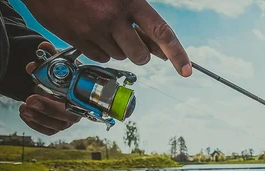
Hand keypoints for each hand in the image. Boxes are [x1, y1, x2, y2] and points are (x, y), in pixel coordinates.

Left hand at [19, 42, 80, 135]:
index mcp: (81, 95)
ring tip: (24, 108)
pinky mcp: (58, 126)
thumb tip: (44, 47)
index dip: (59, 100)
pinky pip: (49, 131)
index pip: (76, 103)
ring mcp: (68, 120)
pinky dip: (36, 124)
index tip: (40, 92)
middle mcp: (78, 109)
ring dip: (39, 118)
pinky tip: (25, 114)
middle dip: (47, 109)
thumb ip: (50, 55)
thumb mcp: (55, 63)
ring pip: (57, 126)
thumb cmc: (60, 74)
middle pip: (68, 118)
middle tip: (30, 100)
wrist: (57, 82)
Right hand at [21, 0, 190, 76]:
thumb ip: (140, 18)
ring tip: (106, 28)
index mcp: (129, 1)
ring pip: (120, 57)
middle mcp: (113, 18)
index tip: (187, 70)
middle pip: (140, 55)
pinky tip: (93, 32)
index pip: (161, 32)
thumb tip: (159, 48)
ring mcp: (94, 30)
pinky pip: (101, 58)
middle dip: (141, 54)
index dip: (177, 54)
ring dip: (119, 48)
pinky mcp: (78, 40)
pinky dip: (101, 50)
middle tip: (133, 41)